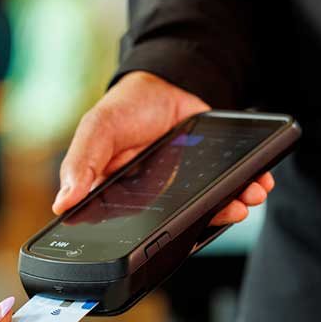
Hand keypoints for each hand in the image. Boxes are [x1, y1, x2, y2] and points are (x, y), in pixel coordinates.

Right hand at [53, 71, 274, 225]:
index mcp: (119, 197)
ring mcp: (184, 189)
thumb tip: (62, 203)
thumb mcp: (97, 129)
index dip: (154, 240)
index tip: (172, 240)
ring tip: (247, 198)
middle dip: (208, 221)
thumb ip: (81, 163)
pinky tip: (258, 182)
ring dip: (232, 206)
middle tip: (229, 213)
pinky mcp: (207, 174)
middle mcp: (154, 201)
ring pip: (209, 210)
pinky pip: (228, 189)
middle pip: (180, 223)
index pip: (133, 230)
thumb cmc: (125, 108)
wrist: (166, 82)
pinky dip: (246, 186)